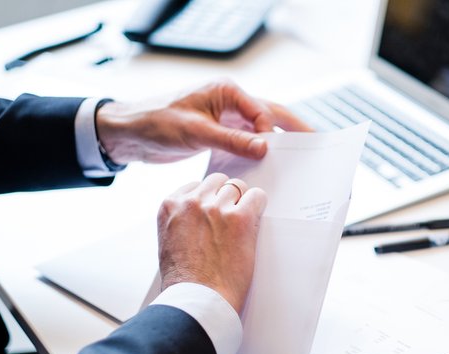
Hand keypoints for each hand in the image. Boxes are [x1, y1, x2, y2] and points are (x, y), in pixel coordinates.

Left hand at [95, 80, 310, 165]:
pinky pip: (246, 142)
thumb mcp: (195, 131)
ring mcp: (226, 118)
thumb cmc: (156, 122)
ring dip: (278, 142)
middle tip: (318, 143)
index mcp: (226, 92)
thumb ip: (231, 139)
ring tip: (301, 158)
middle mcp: (230, 102)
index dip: (273, 133)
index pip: (262, 111)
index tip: (280, 154)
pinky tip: (270, 167)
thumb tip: (264, 147)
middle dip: (294, 128)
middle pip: (271, 114)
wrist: (130, 133)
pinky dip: (258, 153)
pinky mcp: (219, 134)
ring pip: (261, 129)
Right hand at [157, 173, 266, 312]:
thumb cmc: (184, 282)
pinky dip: (259, 207)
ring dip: (242, 203)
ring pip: (238, 187)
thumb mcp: (169, 242)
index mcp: (170, 205)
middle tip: (230, 221)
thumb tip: (199, 216)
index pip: (197, 185)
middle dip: (226, 197)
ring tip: (241, 227)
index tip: (214, 214)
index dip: (209, 199)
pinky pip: (258, 197)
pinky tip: (255, 223)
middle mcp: (192, 202)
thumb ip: (181, 221)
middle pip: (218, 182)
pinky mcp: (240, 218)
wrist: (197, 300)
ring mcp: (217, 208)